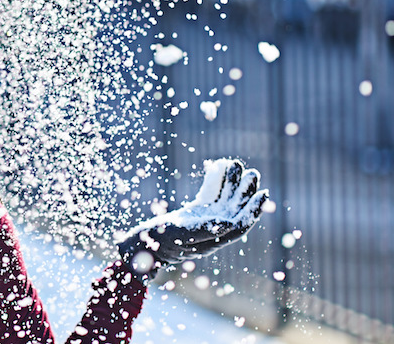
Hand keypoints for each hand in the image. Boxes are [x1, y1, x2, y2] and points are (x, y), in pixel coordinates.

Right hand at [118, 158, 268, 275]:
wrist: (143, 243)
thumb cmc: (161, 241)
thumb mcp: (183, 235)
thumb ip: (206, 230)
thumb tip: (229, 223)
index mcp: (215, 239)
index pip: (240, 224)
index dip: (253, 210)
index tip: (263, 193)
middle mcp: (213, 230)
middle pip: (235, 209)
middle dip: (245, 191)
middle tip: (253, 173)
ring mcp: (204, 219)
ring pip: (223, 198)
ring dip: (231, 182)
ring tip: (236, 163)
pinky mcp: (195, 211)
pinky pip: (209, 194)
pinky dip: (213, 181)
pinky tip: (217, 165)